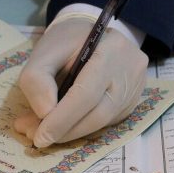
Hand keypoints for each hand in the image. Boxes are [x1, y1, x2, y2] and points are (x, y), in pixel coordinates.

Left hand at [14, 17, 147, 147]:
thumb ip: (37, 80)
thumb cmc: (64, 43)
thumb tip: (45, 113)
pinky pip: (106, 121)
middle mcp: (131, 69)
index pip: (87, 94)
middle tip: (38, 138)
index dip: (62, 120)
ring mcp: (136, 87)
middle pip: (98, 113)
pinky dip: (82, 128)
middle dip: (65, 130)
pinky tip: (62, 125)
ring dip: (71, 133)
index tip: (40, 137)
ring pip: (103, 122)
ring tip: (44, 132)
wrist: (90, 34)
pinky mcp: (131, 100)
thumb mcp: (43, 53)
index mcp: (111, 50)